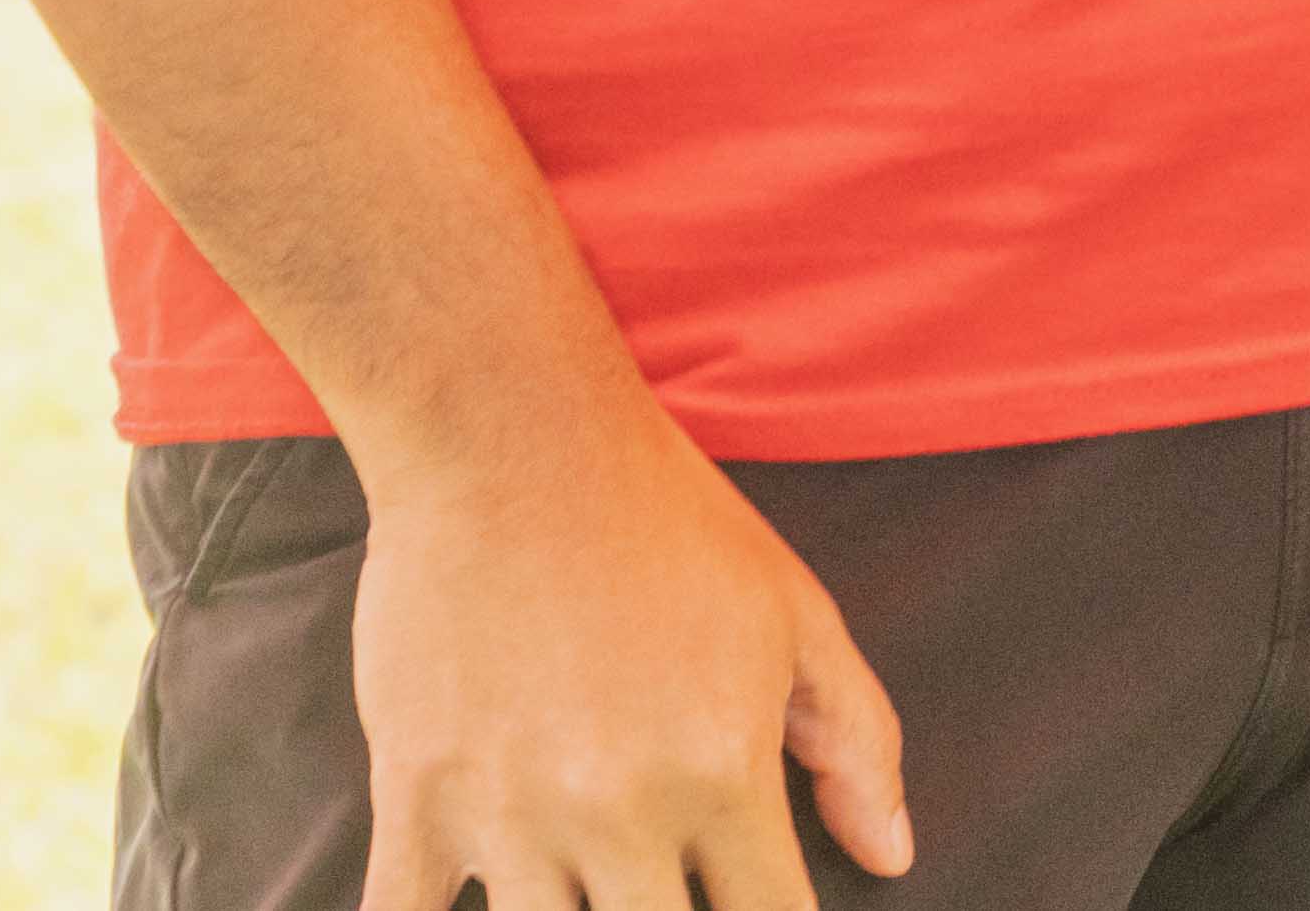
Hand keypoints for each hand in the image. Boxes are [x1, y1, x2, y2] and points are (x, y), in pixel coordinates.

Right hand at [345, 396, 908, 908]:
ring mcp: (509, 813)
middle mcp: (620, 811)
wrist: (515, 445)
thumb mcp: (797, 617)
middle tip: (662, 891)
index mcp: (725, 772)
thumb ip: (856, 743)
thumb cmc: (669, 525)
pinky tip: (471, 904)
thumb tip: (894, 856)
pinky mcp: (415, 799)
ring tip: (581, 891)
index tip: (758, 908)